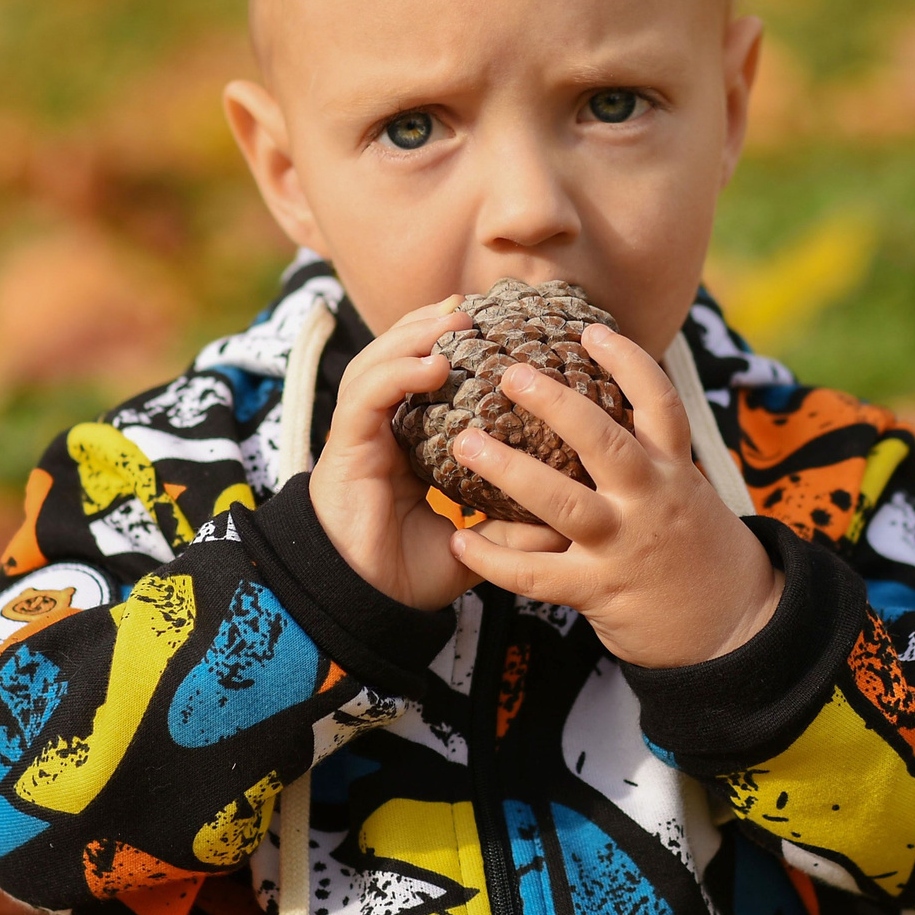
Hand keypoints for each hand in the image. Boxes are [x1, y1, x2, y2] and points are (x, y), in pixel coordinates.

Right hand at [309, 296, 568, 610]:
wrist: (363, 605)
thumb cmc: (407, 575)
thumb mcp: (475, 545)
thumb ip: (512, 526)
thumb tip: (568, 518)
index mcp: (407, 447)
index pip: (422, 381)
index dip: (448, 349)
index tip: (492, 330)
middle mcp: (381, 434)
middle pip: (396, 359)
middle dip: (429, 326)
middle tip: (469, 309)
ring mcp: (361, 438)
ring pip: (378, 365)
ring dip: (414, 336)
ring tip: (455, 322)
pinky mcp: (346, 449)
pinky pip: (367, 398)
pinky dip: (398, 374)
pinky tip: (432, 365)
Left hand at [444, 323, 782, 667]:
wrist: (732, 625)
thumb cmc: (696, 549)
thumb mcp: (686, 491)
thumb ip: (649, 455)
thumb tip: (605, 404)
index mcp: (674, 470)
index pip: (659, 404)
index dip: (628, 363)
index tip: (591, 332)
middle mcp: (651, 501)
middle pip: (604, 441)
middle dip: (556, 404)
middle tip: (510, 373)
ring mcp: (624, 546)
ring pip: (563, 502)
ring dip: (510, 470)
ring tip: (465, 442)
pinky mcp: (599, 590)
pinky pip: (537, 574)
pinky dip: (495, 556)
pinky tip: (460, 536)